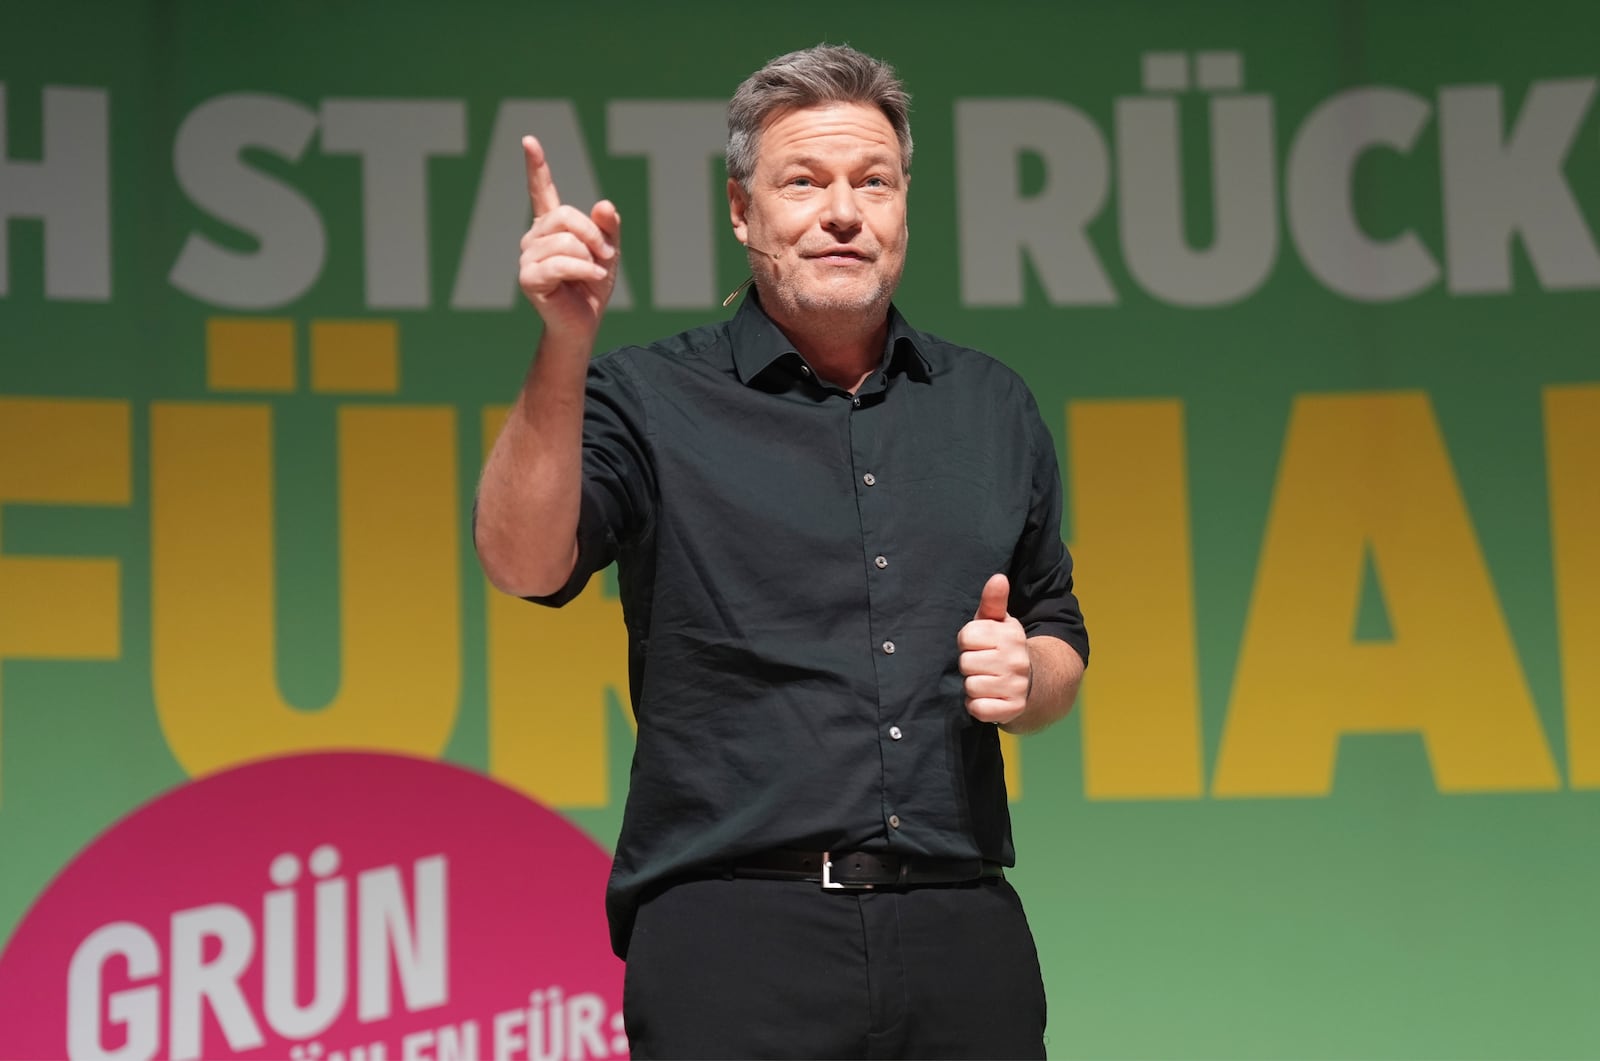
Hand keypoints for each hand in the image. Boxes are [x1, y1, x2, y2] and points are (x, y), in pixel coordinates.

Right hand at [518, 135, 621, 345]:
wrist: (584, 322)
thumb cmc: (592, 287)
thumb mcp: (608, 251)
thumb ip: (608, 226)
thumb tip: (604, 205)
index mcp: (552, 227)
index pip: (541, 191)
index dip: (536, 166)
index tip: (529, 141)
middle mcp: (534, 238)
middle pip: (565, 215)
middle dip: (592, 235)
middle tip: (604, 256)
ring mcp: (528, 256)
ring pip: (566, 240)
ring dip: (588, 258)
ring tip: (590, 274)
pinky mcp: (529, 277)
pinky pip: (561, 263)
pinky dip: (582, 271)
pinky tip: (588, 279)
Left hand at [957, 573, 1031, 725]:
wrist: (1031, 681)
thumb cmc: (1002, 647)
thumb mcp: (997, 622)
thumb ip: (993, 601)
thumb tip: (998, 578)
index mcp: (1010, 635)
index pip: (966, 637)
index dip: (967, 642)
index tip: (979, 645)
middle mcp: (1017, 660)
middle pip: (966, 663)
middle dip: (969, 664)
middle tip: (982, 664)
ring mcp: (1016, 686)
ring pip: (971, 686)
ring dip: (973, 686)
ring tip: (985, 680)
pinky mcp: (1013, 709)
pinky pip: (978, 709)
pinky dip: (977, 706)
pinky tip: (987, 697)